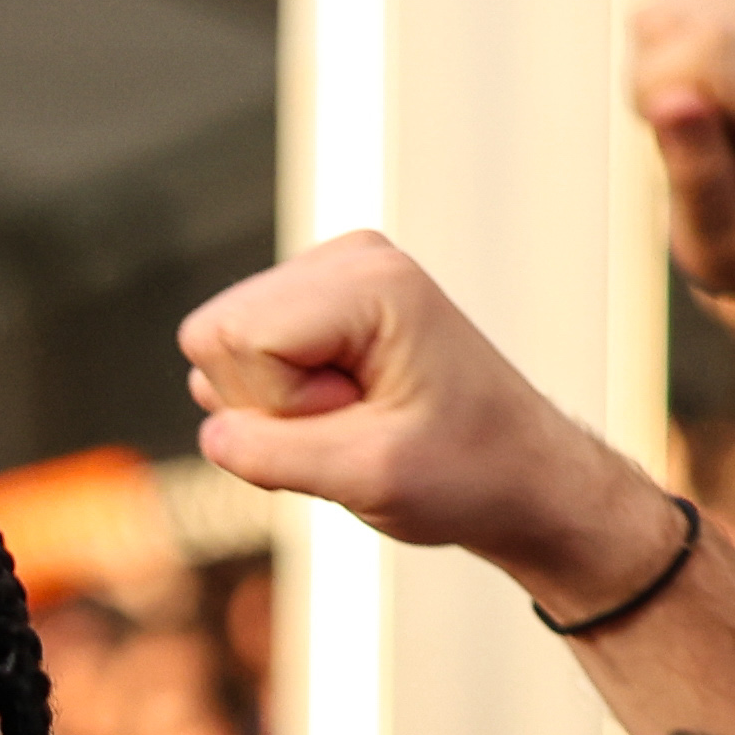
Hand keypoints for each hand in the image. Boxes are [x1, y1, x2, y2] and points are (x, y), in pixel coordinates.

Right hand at [180, 233, 686, 609]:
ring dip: (274, 409)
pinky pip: (242, 359)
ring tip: (353, 420)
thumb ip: (272, 454)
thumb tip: (213, 434)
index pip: (233, 338)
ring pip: (222, 350)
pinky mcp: (320, 308)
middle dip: (266, 404)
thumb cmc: (469, 471)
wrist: (521, 474)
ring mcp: (332, 277)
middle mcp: (349, 259)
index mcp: (371, 281)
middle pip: (217, 335)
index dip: (277, 405)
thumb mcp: (368, 476)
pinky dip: (279, 404)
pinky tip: (343, 413)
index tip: (354, 418)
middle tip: (353, 424)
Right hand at [631, 0, 734, 325]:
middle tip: (670, 134)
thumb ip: (697, 174)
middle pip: (692, 14)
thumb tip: (671, 99)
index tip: (655, 137)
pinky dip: (682, 31)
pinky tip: (698, 81)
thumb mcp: (722, 246)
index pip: (707, 49)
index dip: (651, 84)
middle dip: (650, 70)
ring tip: (687, 113)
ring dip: (663, 51)